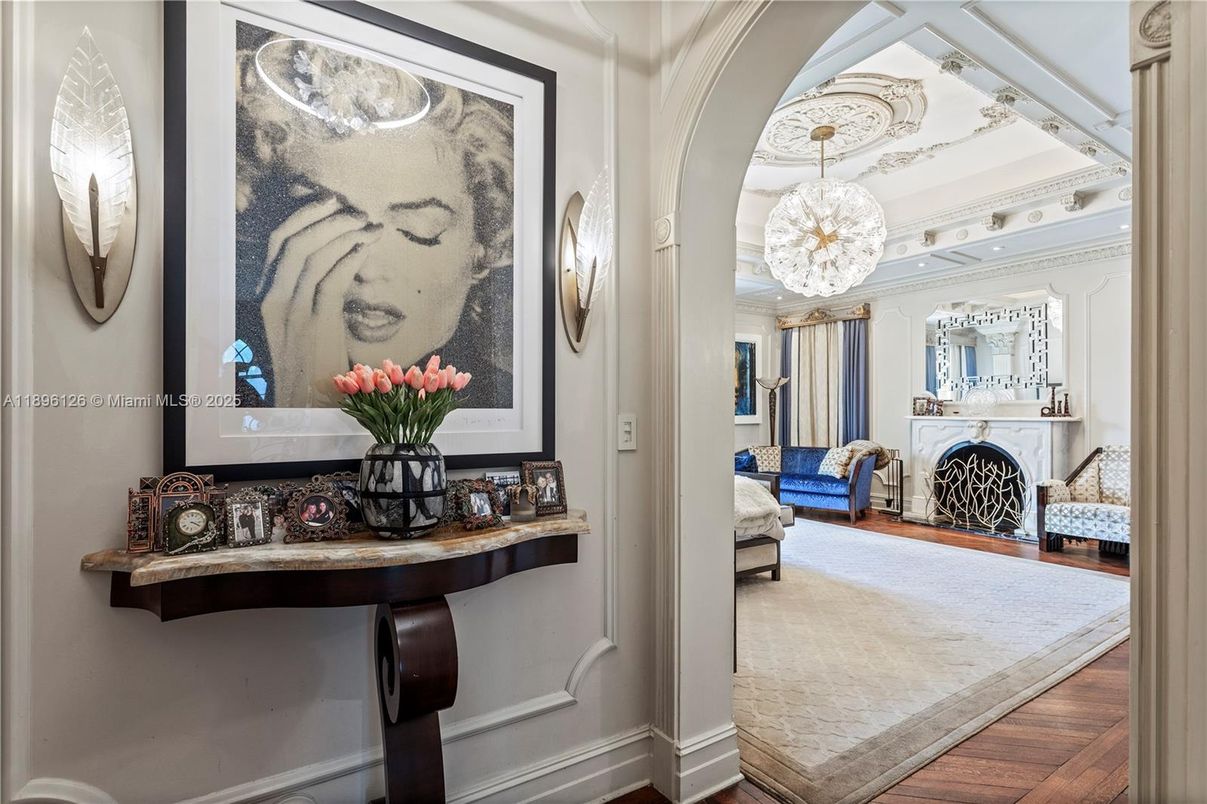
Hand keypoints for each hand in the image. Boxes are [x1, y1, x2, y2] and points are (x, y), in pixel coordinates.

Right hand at [260, 196, 382, 407]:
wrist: (306, 406)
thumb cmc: (311, 367)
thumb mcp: (304, 325)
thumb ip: (312, 295)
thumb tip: (339, 262)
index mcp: (267, 297)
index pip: (278, 243)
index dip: (304, 217)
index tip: (330, 203)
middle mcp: (274, 300)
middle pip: (294, 242)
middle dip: (327, 218)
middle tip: (356, 210)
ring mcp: (293, 313)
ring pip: (313, 256)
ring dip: (344, 234)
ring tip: (369, 226)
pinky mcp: (316, 327)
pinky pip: (332, 281)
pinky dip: (351, 258)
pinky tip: (367, 247)